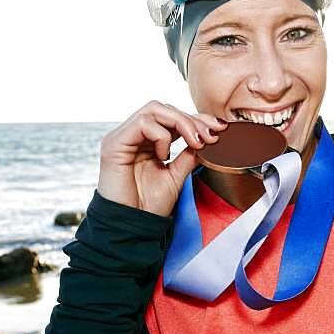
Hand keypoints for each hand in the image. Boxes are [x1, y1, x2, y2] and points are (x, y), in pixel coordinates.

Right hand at [97, 101, 226, 216]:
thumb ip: (188, 155)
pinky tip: (164, 155)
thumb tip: (207, 138)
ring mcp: (122, 137)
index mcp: (145, 141)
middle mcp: (132, 135)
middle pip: (163, 108)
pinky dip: (161, 136)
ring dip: (181, 122)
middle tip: (210, 137)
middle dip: (191, 119)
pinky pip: (142, 124)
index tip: (218, 129)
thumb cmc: (149, 205)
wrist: (131, 226)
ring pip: (154, 109)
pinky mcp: (114, 143)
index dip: (196, 118)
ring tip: (195, 143)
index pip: (171, 116)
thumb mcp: (176, 175)